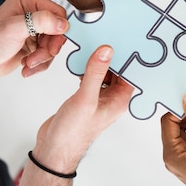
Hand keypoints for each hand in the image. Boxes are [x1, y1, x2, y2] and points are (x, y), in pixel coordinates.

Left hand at [0, 0, 68, 78]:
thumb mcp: (14, 28)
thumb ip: (40, 22)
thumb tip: (63, 23)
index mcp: (28, 0)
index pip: (57, 13)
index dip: (59, 31)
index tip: (52, 46)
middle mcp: (33, 12)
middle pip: (58, 31)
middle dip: (48, 48)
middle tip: (36, 58)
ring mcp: (34, 28)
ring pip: (54, 45)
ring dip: (43, 58)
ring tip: (28, 63)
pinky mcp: (34, 43)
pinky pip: (48, 54)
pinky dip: (40, 63)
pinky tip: (26, 66)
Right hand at [33, 45, 133, 172]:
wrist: (54, 149)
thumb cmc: (73, 133)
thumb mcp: (85, 98)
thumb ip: (95, 73)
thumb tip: (106, 51)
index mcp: (120, 101)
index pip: (130, 73)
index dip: (128, 57)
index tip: (124, 39)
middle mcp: (112, 99)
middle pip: (117, 71)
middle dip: (111, 56)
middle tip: (105, 36)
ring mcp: (99, 98)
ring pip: (103, 73)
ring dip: (97, 62)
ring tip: (92, 45)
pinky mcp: (86, 98)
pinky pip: (91, 78)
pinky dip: (87, 69)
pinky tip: (80, 62)